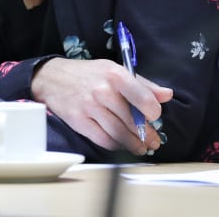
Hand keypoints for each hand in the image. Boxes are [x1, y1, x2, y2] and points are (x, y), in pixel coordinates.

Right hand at [31, 57, 172, 154]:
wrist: (52, 78)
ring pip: (119, 133)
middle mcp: (103, 90)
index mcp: (115, 75)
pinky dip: (116, 145)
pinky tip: (122, 145)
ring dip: (133, 144)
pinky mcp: (78, 121)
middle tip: (154, 142)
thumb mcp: (114, 70)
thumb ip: (143, 84)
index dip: (153, 111)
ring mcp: (89, 107)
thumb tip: (167, 95)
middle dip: (147, 134)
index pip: (143, 97)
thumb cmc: (88, 74)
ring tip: (142, 148)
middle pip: (132, 120)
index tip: (155, 117)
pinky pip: (103, 139)